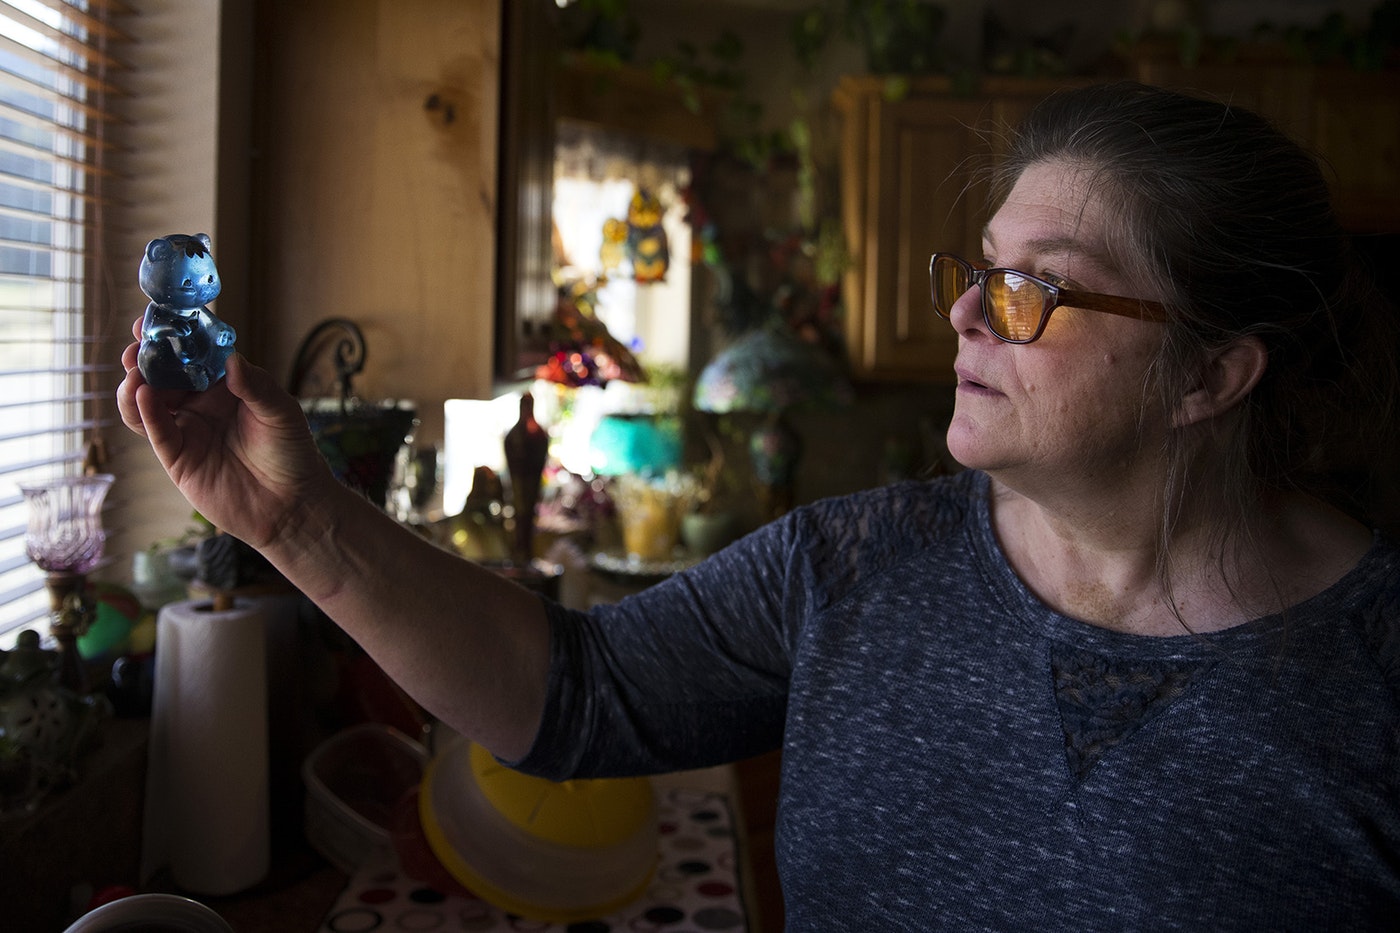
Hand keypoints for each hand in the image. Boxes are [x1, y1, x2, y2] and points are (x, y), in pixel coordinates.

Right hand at [117, 317, 333, 549]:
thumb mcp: (281, 413)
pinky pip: (155, 431)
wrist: (292, 505)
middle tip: (136, 345)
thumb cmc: (292, 454)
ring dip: (137, 383)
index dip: (176, 337)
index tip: (160, 319)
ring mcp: (188, 429)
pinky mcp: (178, 458)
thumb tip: (231, 360)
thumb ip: (256, 387)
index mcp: (227, 386)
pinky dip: (145, 412)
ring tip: (135, 370)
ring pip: (149, 401)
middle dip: (146, 357)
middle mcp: (202, 404)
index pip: (194, 354)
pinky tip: (143, 395)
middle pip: (164, 374)